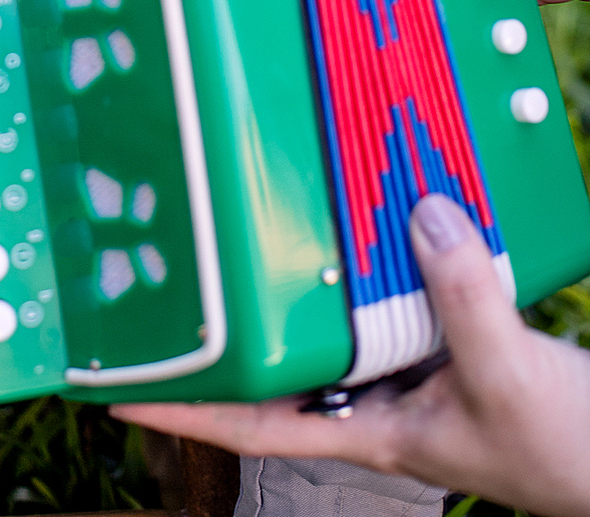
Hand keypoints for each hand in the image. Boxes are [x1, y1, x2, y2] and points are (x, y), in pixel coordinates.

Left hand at [114, 196, 589, 516]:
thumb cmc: (566, 449)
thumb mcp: (506, 375)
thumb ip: (461, 298)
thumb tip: (421, 214)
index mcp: (364, 429)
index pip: (248, 424)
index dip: (179, 409)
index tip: (112, 389)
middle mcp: (371, 395)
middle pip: (278, 356)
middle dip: (225, 320)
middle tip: (164, 267)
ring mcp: (407, 366)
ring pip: (331, 314)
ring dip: (296, 271)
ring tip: (241, 214)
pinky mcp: (443, 335)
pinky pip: (390, 287)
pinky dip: (374, 250)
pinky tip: (363, 206)